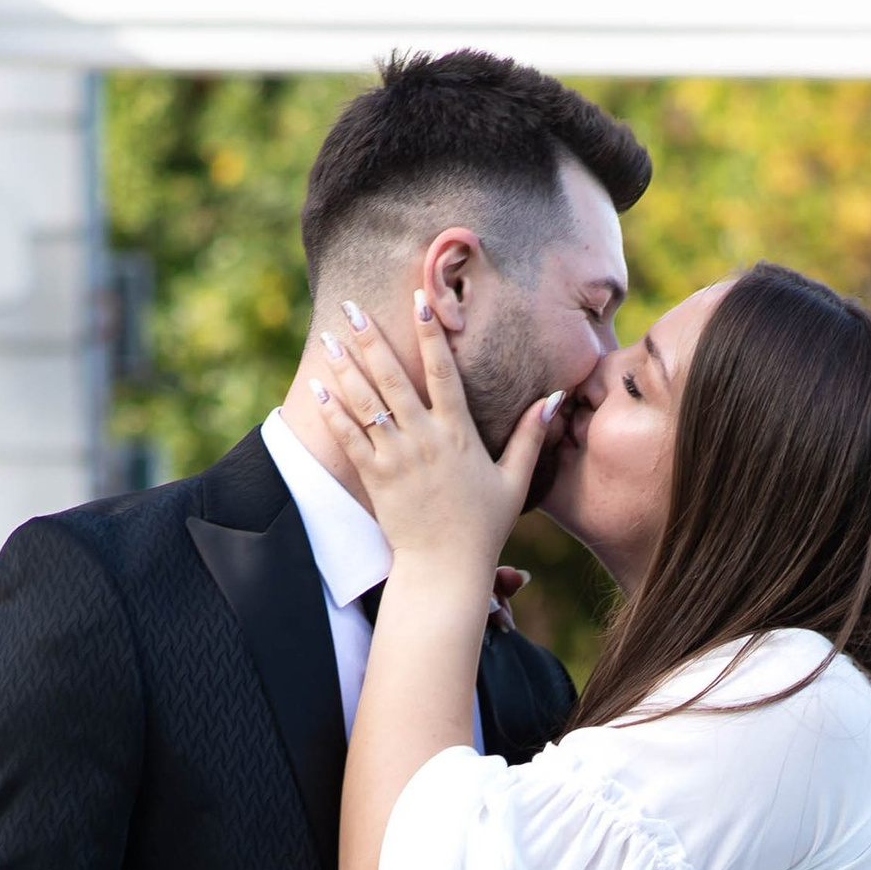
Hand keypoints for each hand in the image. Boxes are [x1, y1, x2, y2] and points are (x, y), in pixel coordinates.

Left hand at [315, 295, 558, 588]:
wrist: (446, 569)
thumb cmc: (482, 527)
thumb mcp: (515, 481)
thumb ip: (530, 437)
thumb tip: (553, 400)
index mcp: (459, 435)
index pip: (444, 373)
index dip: (431, 335)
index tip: (420, 301)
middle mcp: (426, 440)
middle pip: (394, 379)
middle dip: (372, 339)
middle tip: (351, 306)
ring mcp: (398, 459)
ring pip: (367, 404)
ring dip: (346, 368)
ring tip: (329, 339)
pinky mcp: (376, 479)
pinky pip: (349, 439)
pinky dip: (333, 412)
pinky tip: (318, 388)